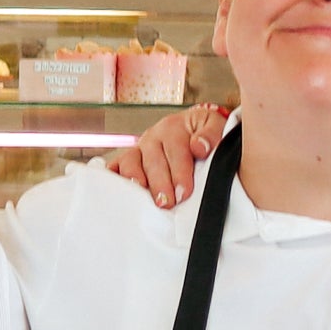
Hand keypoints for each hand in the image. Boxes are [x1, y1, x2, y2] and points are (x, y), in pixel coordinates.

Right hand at [99, 103, 231, 208]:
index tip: (184, 191)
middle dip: (160, 183)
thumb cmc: (204, 134)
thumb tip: (200, 147)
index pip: (177, 149)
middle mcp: (154, 136)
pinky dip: (113, 177)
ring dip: (136, 179)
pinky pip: (116, 166)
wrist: (193, 130)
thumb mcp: (216, 126)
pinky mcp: (128, 160)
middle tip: (166, 203)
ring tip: (142, 195)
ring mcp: (139, 149)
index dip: (180, 171)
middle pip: (153, 160)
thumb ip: (212, 135)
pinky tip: (117, 190)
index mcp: (175, 127)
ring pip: (131, 161)